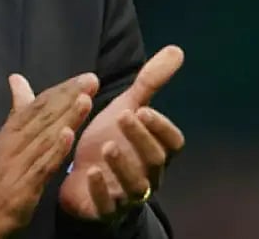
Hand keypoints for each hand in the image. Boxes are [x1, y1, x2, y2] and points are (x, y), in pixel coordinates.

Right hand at [0, 72, 98, 238]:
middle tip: (91, 81)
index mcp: (11, 131)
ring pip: (45, 137)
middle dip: (68, 97)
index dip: (61, 90)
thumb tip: (17, 79)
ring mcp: (18, 164)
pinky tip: (68, 136)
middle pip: (43, 116)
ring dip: (66, 118)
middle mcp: (14, 143)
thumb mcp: (5, 140)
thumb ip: (18, 110)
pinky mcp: (23, 186)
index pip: (38, 105)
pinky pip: (41, 166)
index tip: (84, 78)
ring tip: (85, 100)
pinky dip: (55, 151)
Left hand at [58, 45, 185, 221]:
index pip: (172, 143)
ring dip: (123, 165)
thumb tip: (176, 50)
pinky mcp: (106, 210)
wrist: (82, 178)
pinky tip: (91, 172)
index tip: (144, 109)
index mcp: (157, 151)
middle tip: (124, 116)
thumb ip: (150, 83)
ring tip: (108, 146)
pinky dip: (101, 190)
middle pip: (155, 160)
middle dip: (141, 139)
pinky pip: (108, 205)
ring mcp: (128, 195)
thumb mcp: (128, 108)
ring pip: (135, 186)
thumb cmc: (111, 140)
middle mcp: (148, 174)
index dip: (161, 127)